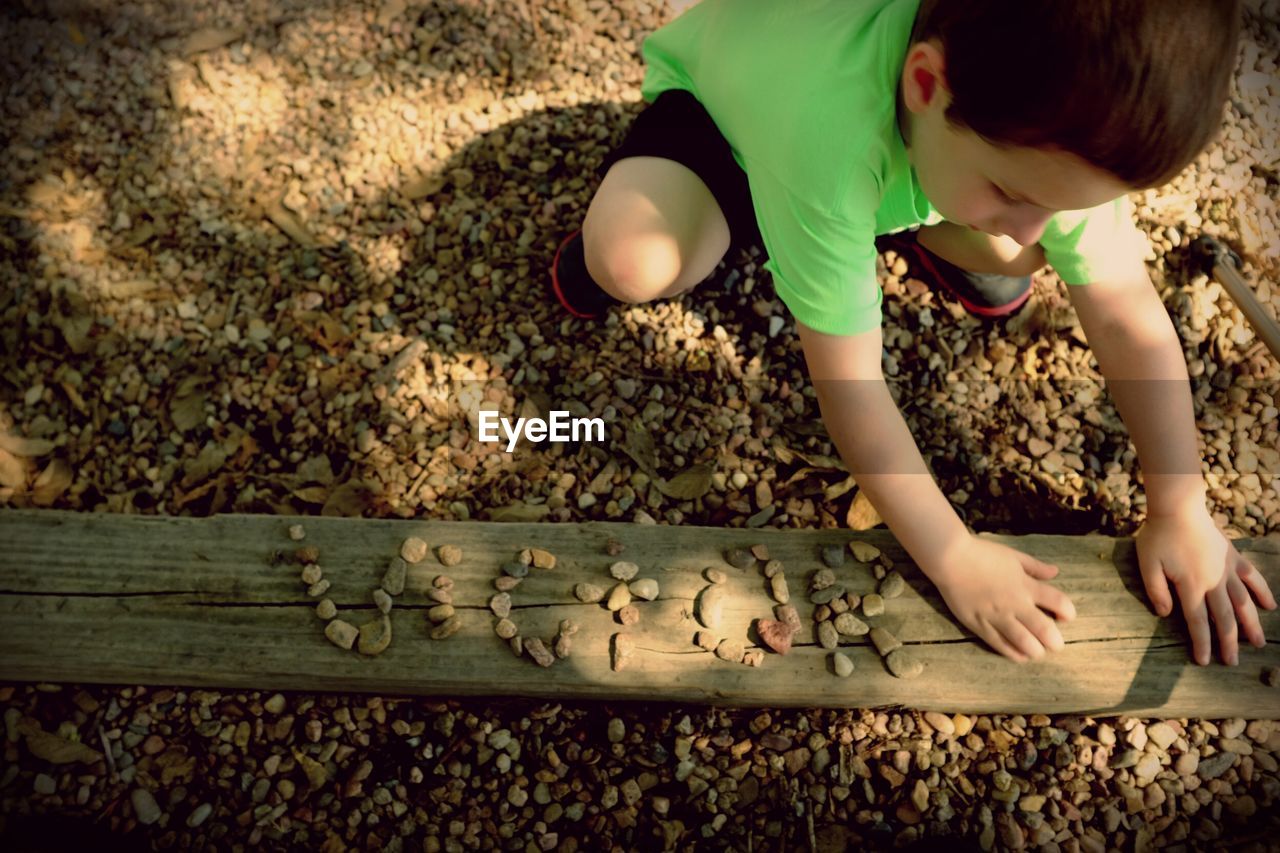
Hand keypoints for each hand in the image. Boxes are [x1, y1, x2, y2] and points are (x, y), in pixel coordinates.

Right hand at [928, 534, 1076, 662]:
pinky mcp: (979, 625)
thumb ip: (1035, 567)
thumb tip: (1055, 572)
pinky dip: (1014, 654)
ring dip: (1037, 651)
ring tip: (1038, 650)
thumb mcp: (1013, 556)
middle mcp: (1016, 604)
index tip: (1064, 616)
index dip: (1068, 613)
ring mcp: (997, 617)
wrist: (950, 558)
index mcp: (1026, 586)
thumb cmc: (982, 554)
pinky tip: (1021, 655)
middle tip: (1055, 643)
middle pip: (1046, 631)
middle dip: (1055, 642)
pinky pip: (1000, 645)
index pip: (1060, 604)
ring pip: (1025, 644)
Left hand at [1135, 506, 1275, 665]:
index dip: (1202, 643)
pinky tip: (1270, 606)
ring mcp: (1228, 569)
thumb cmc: (1158, 536)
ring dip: (1251, 624)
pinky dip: (1263, 592)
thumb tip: (1164, 614)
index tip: (1204, 662)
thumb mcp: (1147, 564)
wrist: (1178, 508)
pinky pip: (1253, 578)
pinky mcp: (1235, 557)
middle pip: (1224, 618)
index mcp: (1191, 586)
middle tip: (1233, 663)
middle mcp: (1214, 581)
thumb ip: (1156, 591)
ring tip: (1258, 643)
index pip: (1198, 622)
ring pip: (1243, 602)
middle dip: (1228, 642)